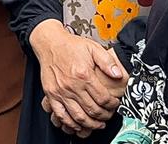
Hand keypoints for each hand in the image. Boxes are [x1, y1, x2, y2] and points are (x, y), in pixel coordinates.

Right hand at [29, 19, 126, 133]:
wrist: (49, 43)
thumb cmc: (71, 46)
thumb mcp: (93, 48)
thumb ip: (107, 62)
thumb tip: (118, 75)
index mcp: (84, 75)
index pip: (103, 98)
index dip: (112, 105)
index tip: (115, 104)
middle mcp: (72, 86)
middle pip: (92, 110)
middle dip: (104, 117)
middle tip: (108, 116)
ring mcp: (60, 92)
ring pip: (78, 116)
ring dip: (90, 124)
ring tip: (97, 124)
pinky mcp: (51, 95)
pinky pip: (61, 114)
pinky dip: (70, 123)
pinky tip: (77, 124)